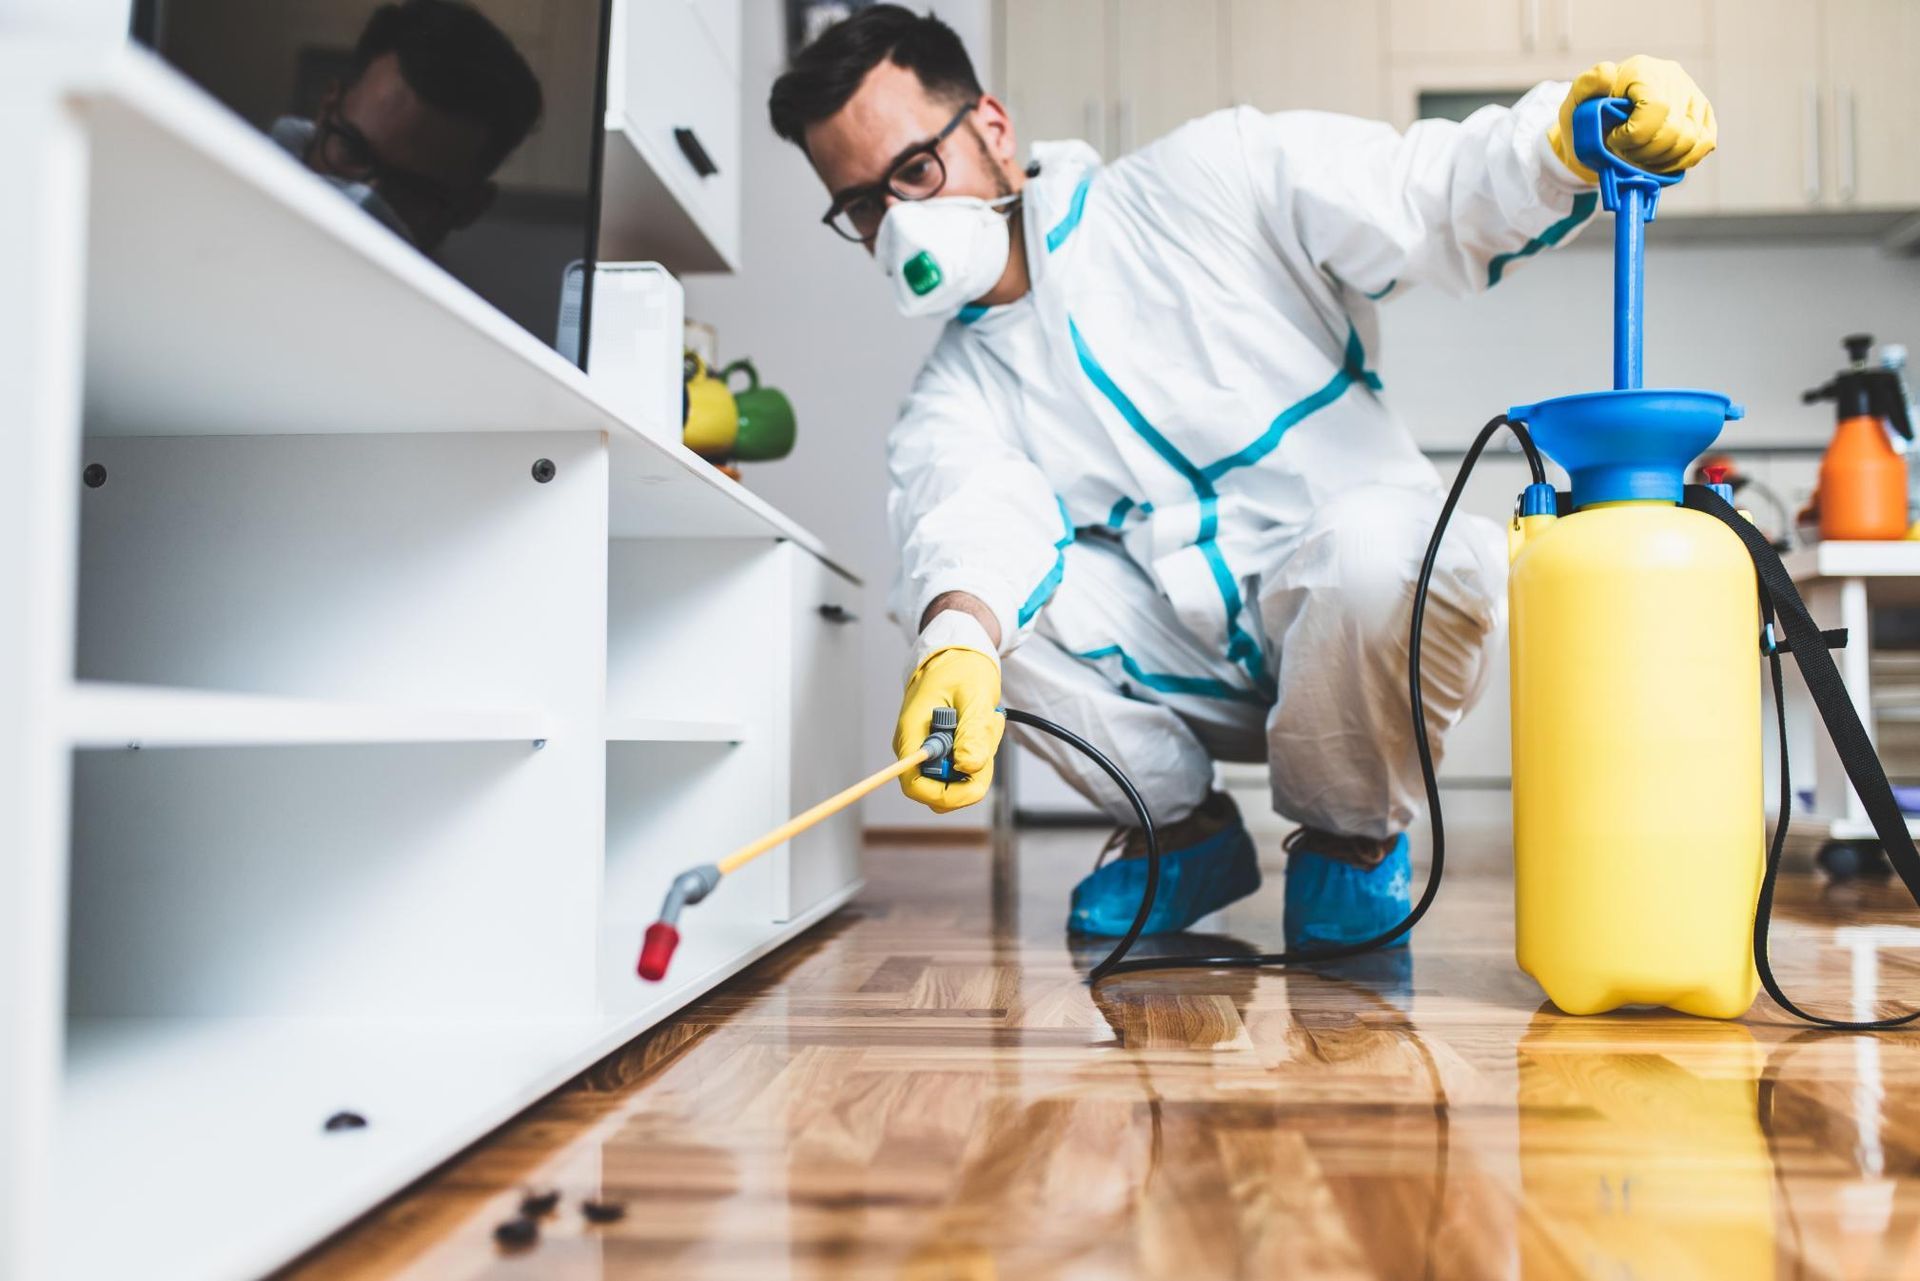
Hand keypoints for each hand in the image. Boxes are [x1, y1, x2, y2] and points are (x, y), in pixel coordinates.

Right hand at [893, 645, 1003, 812]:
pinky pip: (965, 764)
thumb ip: (972, 732)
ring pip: (958, 778)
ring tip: (987, 720)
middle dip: (972, 772)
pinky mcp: (944, 749)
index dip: (945, 795)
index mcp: (912, 735)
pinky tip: (984, 722)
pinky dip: (981, 750)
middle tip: (988, 735)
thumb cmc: (962, 668)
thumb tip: (969, 767)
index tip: (975, 783)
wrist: (959, 653)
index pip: (916, 786)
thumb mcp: (974, 696)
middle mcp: (916, 749)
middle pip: (941, 788)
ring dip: (981, 756)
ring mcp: (929, 750)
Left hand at [1550, 55, 1716, 181]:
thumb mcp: (1577, 102)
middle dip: (1645, 152)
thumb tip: (1606, 73)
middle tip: (1625, 152)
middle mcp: (1672, 76)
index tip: (1613, 140)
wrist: (1599, 127)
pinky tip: (1660, 162)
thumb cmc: (1587, 116)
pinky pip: (1704, 143)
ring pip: (1691, 140)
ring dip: (1662, 160)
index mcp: (1642, 69)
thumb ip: (1586, 86)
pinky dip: (1682, 161)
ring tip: (1639, 157)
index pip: (1656, 109)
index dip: (1634, 136)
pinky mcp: (1702, 113)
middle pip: (1674, 130)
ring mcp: (1691, 94)